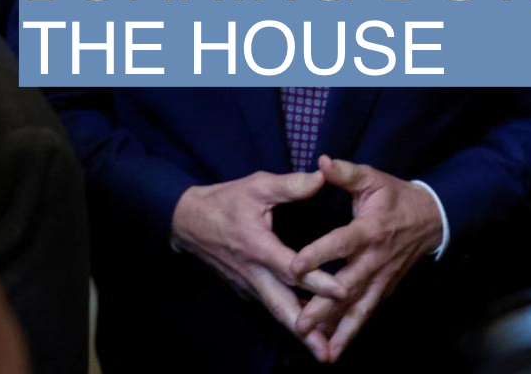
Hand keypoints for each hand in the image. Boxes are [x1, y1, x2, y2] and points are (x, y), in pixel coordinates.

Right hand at [170, 169, 348, 361]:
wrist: (187, 221)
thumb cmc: (224, 202)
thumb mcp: (256, 186)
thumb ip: (290, 185)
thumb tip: (323, 177)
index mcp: (258, 247)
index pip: (292, 270)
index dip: (318, 282)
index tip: (343, 292)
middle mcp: (253, 274)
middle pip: (282, 308)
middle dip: (306, 331)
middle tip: (326, 352)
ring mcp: (248, 286)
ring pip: (277, 312)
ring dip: (300, 332)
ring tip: (322, 351)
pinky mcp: (245, 290)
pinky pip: (271, 306)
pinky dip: (290, 319)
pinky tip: (309, 329)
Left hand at [289, 155, 441, 362]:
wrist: (429, 220)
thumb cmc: (394, 197)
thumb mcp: (372, 178)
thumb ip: (345, 173)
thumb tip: (320, 161)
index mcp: (368, 230)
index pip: (341, 243)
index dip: (319, 254)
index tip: (295, 267)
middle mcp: (374, 260)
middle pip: (346, 287)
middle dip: (323, 308)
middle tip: (300, 324)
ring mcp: (380, 279)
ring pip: (358, 308)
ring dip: (339, 330)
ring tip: (321, 351)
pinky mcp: (383, 290)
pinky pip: (365, 313)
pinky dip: (350, 332)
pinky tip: (334, 349)